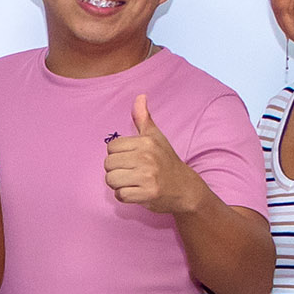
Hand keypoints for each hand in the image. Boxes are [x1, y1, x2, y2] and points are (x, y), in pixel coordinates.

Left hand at [105, 96, 205, 214]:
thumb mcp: (156, 137)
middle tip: (132, 173)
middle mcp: (147, 157)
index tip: (131, 159)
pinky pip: (120, 195)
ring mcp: (147, 176)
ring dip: (119, 185)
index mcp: (146, 141)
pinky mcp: (148, 194)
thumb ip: (143, 118)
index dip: (118, 155)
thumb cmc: (166, 161)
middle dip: (116, 171)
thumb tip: (140, 96)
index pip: (111, 147)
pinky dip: (125, 197)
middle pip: (108, 164)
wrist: (185, 188)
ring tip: (133, 182)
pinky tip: (136, 193)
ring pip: (111, 180)